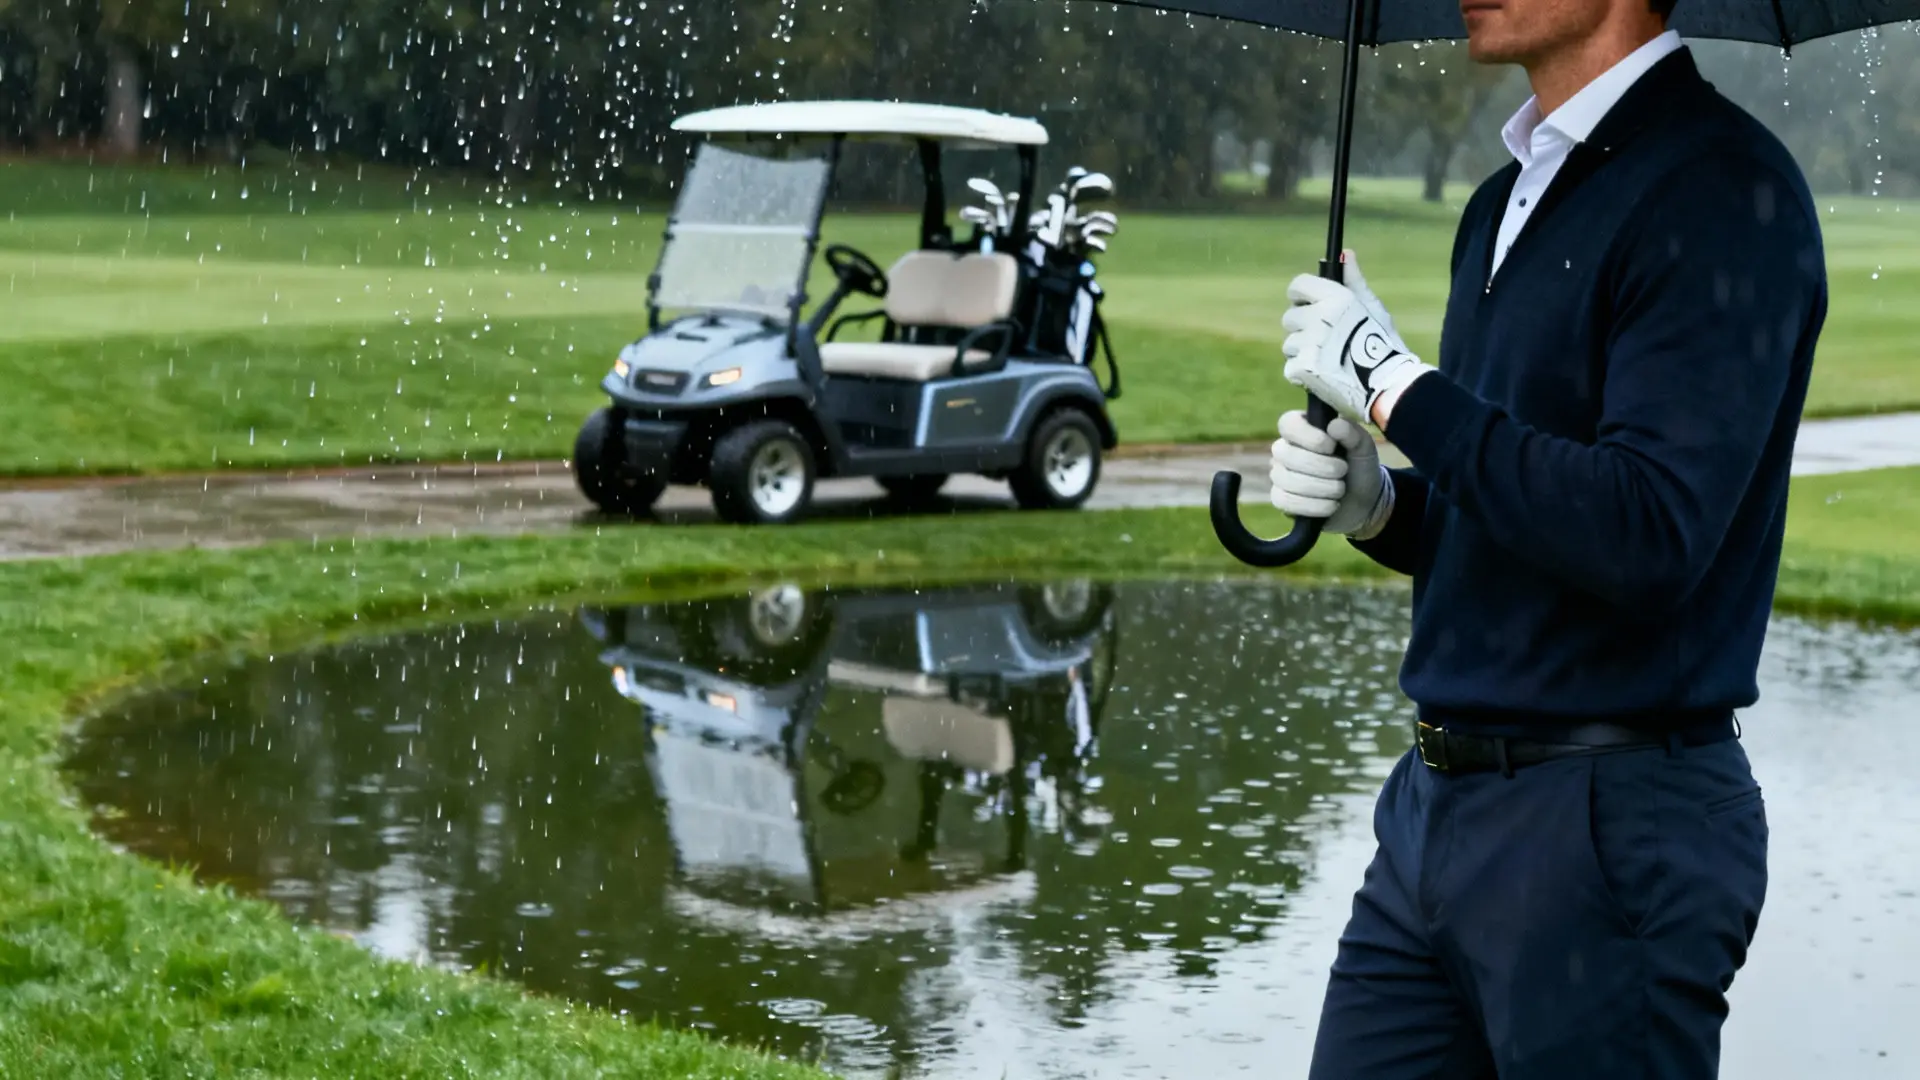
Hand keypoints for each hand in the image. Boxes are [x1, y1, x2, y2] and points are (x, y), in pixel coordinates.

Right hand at [1270, 410, 1392, 538]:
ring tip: (1340, 489)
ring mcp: (1280, 475)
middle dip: (1322, 466)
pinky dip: (1314, 506)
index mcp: (1302, 429)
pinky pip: (1286, 501)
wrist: (1364, 503)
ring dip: (1322, 487)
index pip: (1288, 424)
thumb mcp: (1364, 448)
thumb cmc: (1360, 469)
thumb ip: (1353, 433)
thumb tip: (1334, 425)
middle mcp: (1285, 450)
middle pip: (1287, 455)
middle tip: (1343, 471)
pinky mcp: (1281, 499)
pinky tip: (1331, 505)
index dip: (1308, 436)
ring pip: (1287, 480)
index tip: (1331, 446)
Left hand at [1280, 255, 1433, 425]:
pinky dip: (1303, 375)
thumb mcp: (1373, 307)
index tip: (1308, 307)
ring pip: (1290, 345)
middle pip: (1290, 318)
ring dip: (1304, 353)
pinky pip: (1291, 369)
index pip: (1297, 286)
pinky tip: (1324, 376)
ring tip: (1330, 361)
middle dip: (1304, 329)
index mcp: (1336, 298)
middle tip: (1327, 342)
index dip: (1301, 297)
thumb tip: (1345, 253)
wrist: (1389, 385)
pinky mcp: (1303, 368)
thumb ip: (1354, 281)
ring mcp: (1310, 343)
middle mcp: (1320, 317)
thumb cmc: (1383, 344)